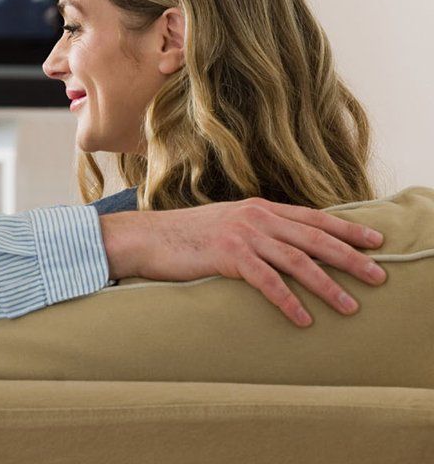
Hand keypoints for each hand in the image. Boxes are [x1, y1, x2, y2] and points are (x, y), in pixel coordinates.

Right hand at [99, 197, 386, 326]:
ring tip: (350, 305)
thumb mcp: (227, 224)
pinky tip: (303, 318)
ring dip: (328, 285)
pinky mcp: (228, 255)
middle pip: (314, 237)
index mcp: (258, 207)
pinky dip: (288, 301)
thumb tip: (284, 245)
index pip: (312, 218)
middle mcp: (255, 216)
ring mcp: (242, 234)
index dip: (346, 230)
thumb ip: (256, 229)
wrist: (147, 238)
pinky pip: (267, 281)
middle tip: (378, 275)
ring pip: (297, 260)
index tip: (374, 241)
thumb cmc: (184, 237)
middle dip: (350, 257)